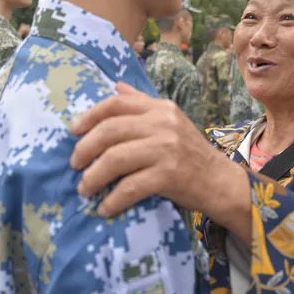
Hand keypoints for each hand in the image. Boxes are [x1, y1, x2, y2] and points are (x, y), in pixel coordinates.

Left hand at [70, 82, 248, 237]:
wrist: (220, 182)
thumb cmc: (189, 153)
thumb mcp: (170, 121)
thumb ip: (141, 104)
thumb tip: (115, 86)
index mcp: (160, 108)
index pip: (116, 104)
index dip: (89, 116)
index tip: (73, 132)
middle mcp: (163, 123)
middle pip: (110, 130)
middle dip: (85, 149)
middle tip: (75, 165)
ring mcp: (167, 148)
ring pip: (115, 158)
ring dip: (93, 177)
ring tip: (84, 189)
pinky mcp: (169, 175)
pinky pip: (130, 187)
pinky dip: (112, 200)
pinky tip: (105, 208)